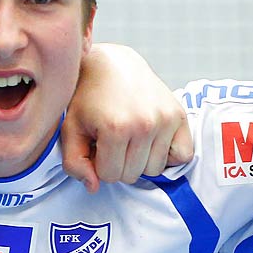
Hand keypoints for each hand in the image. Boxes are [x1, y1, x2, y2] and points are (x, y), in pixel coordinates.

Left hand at [60, 43, 191, 191]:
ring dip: (141, 159)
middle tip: (113, 140)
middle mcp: (144, 124)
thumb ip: (74, 163)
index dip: (99, 164)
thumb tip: (94, 187)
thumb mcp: (70, 129)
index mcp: (115, 128)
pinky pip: (182, 156)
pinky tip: (152, 140)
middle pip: (133, 175)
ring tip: (131, 137)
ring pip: (155, 169)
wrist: (112, 65)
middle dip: (119, 163)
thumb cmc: (88, 98)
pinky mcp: (179, 115)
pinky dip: (168, 154)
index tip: (97, 145)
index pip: (109, 176)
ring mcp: (165, 119)